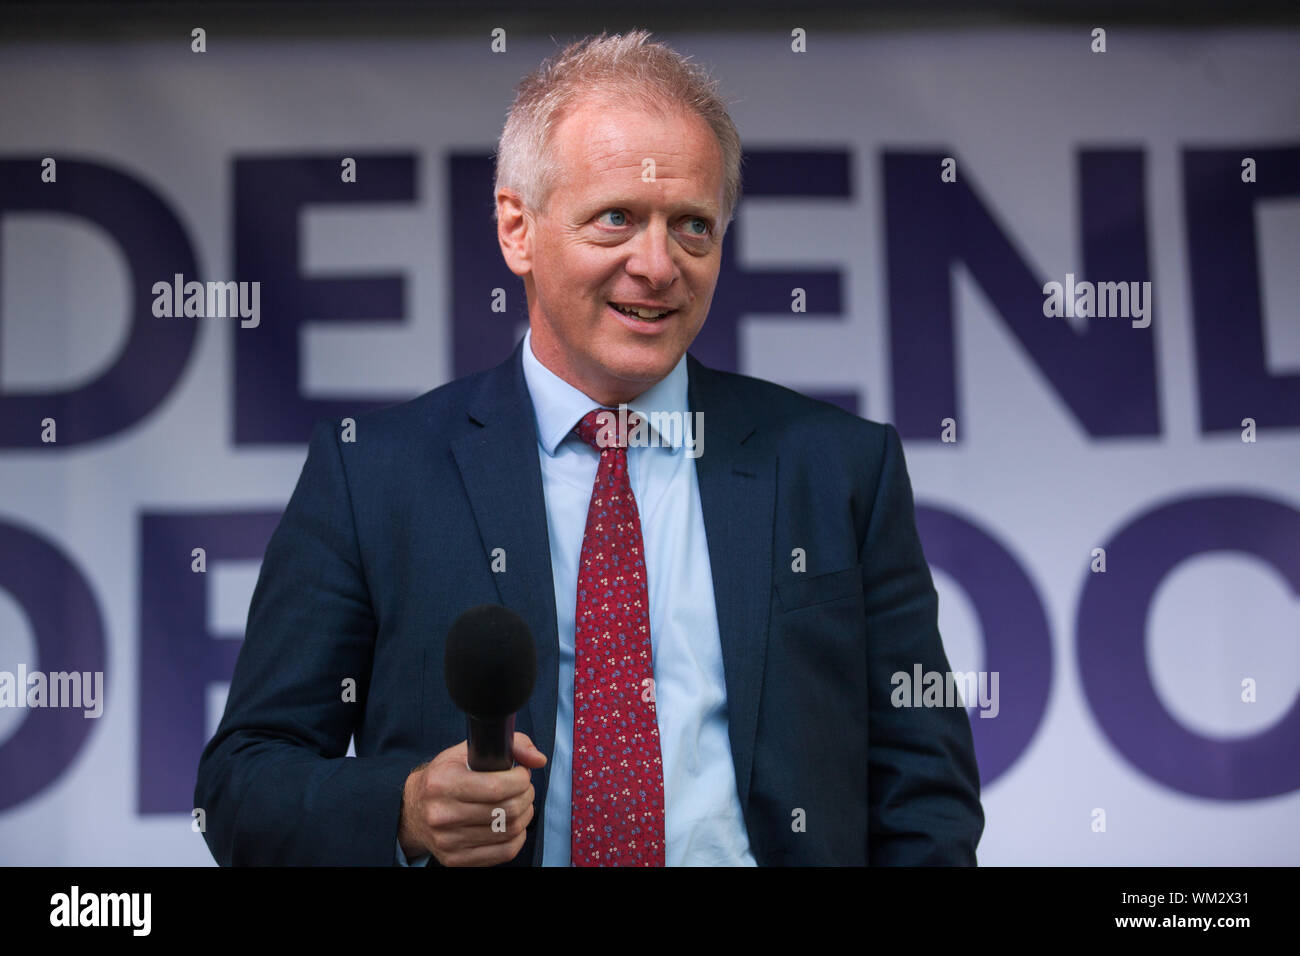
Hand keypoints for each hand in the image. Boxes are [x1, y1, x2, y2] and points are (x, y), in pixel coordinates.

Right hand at [398, 732, 546, 865]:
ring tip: (520, 803)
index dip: (521, 779)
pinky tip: (512, 824)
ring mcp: (447, 841)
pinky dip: (517, 837)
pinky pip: (504, 852)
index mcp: (442, 783)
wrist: (415, 809)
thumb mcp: (467, 751)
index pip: (497, 787)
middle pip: (507, 811)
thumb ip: (509, 745)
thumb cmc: (445, 776)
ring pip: (509, 831)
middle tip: (524, 788)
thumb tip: (538, 759)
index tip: (521, 773)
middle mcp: (441, 814)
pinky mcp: (455, 859)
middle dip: (526, 796)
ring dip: (525, 815)